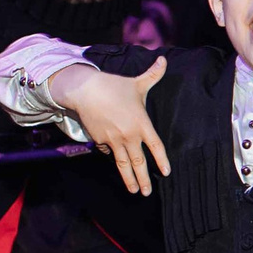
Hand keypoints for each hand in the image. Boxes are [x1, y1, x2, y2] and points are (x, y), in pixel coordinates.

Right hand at [49, 57, 170, 194]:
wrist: (85, 91)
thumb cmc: (114, 86)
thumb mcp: (137, 82)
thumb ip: (153, 74)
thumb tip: (164, 59)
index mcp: (141, 123)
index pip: (155, 146)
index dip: (161, 160)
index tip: (166, 172)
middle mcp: (129, 135)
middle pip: (138, 162)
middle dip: (143, 179)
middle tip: (147, 192)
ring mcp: (114, 140)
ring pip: (123, 164)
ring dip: (129, 179)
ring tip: (135, 191)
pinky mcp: (100, 141)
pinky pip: (110, 152)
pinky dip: (114, 157)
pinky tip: (117, 163)